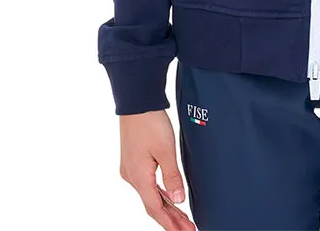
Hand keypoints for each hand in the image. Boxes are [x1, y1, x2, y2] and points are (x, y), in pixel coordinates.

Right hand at [118, 110, 195, 229]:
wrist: (137, 101)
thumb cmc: (150, 122)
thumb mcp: (166, 150)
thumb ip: (173, 177)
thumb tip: (179, 200)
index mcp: (139, 177)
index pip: (155, 209)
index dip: (170, 224)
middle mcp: (132, 177)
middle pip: (153, 205)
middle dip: (171, 219)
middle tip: (189, 229)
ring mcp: (131, 169)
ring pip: (150, 195)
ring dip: (167, 207)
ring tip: (183, 219)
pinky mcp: (134, 161)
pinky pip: (148, 184)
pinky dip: (160, 194)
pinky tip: (170, 197)